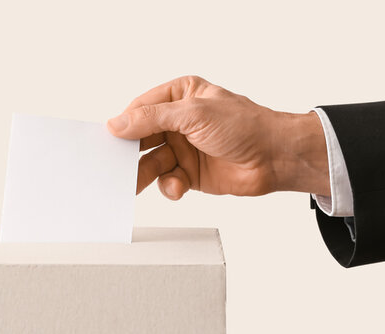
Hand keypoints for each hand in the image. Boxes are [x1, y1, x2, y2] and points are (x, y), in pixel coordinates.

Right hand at [107, 76, 329, 199]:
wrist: (276, 158)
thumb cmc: (245, 126)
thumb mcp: (194, 114)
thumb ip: (152, 118)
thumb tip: (118, 122)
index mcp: (179, 96)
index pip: (141, 109)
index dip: (124, 124)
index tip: (108, 138)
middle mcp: (179, 121)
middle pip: (142, 138)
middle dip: (130, 153)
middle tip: (114, 166)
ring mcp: (184, 147)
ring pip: (151, 162)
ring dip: (143, 174)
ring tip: (133, 184)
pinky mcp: (190, 173)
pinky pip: (167, 180)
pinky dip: (169, 186)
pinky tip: (177, 186)